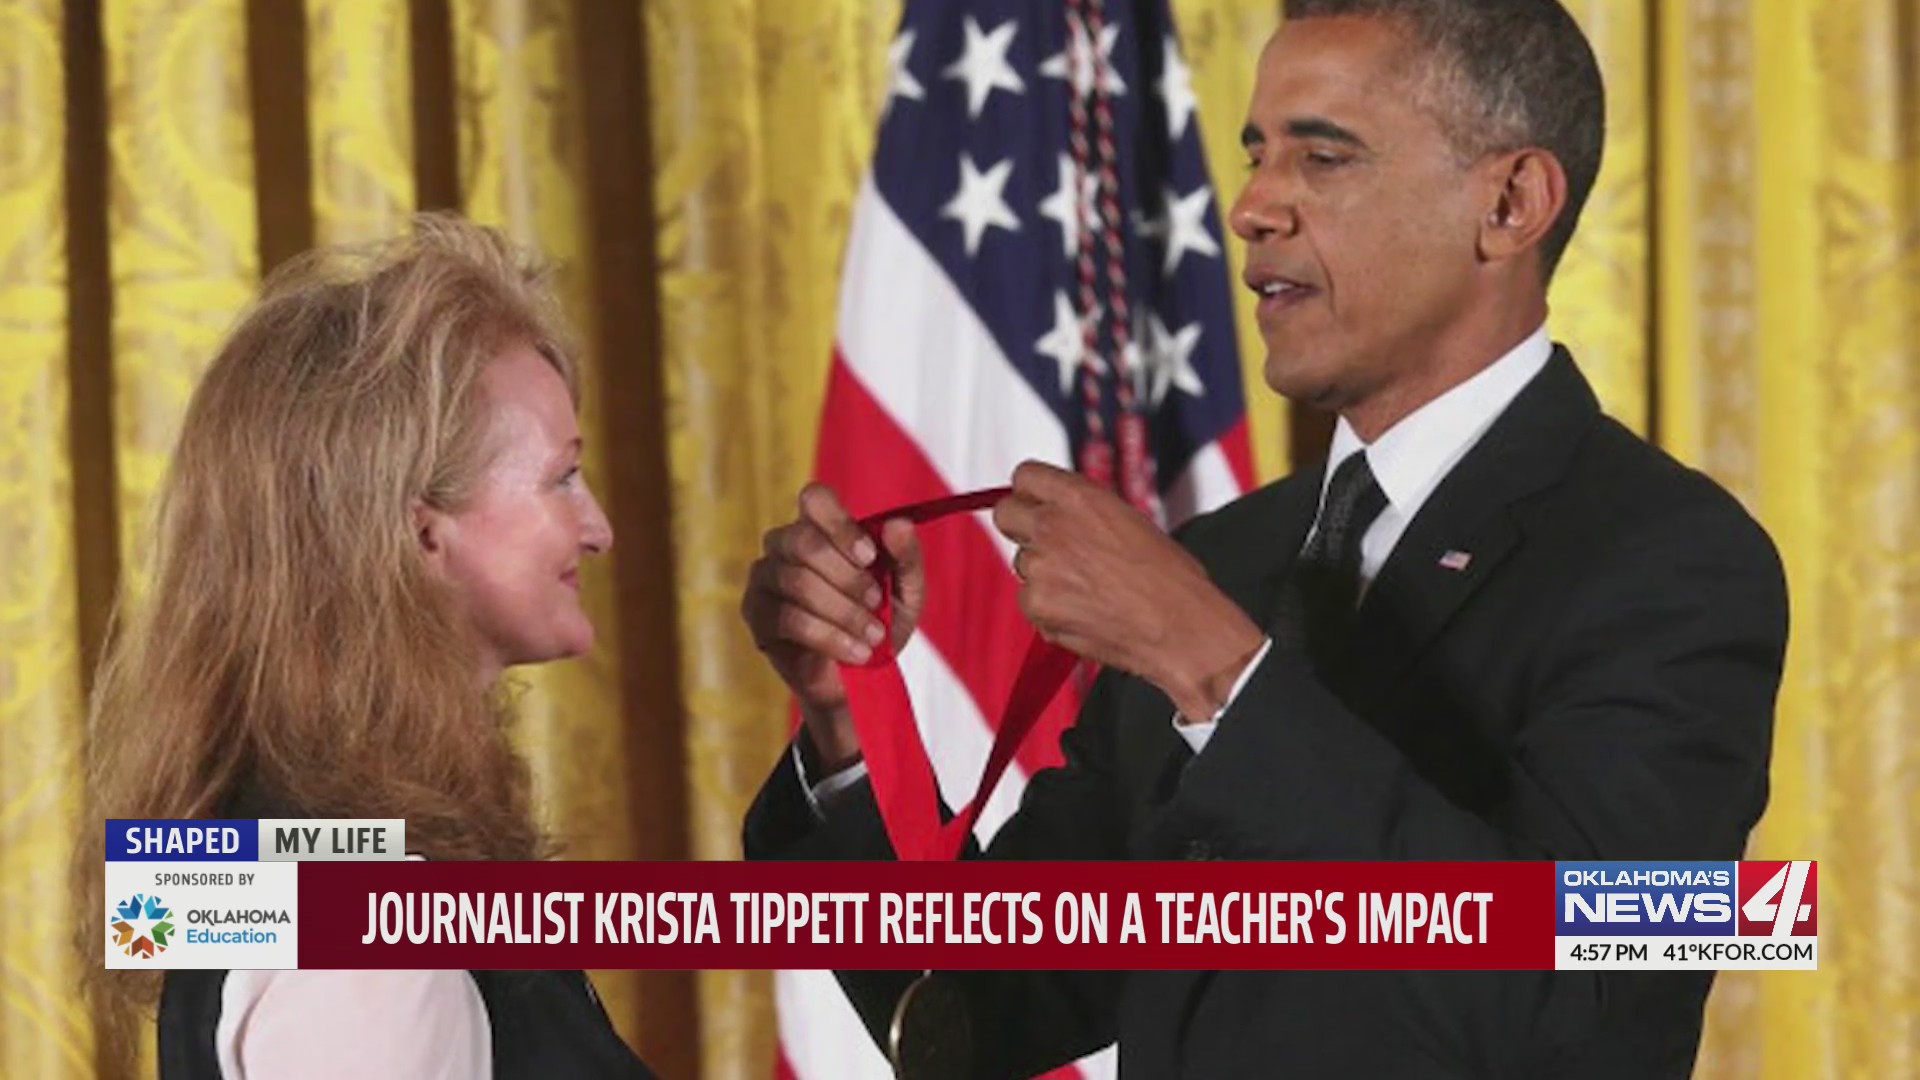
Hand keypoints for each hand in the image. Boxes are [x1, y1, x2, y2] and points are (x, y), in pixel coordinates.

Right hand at [741, 483, 923, 767]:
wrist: (859, 680)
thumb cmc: (879, 624)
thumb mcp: (906, 592)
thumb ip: (906, 557)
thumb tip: (899, 523)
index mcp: (819, 527)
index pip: (814, 499)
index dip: (841, 525)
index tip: (870, 556)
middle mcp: (784, 544)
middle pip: (804, 540)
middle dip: (848, 577)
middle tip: (877, 605)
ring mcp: (764, 577)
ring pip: (797, 581)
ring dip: (844, 611)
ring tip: (873, 637)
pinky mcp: (756, 615)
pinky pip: (788, 618)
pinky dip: (829, 636)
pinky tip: (855, 653)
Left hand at [991, 461, 1264, 719]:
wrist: (1181, 627)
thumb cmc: (1170, 578)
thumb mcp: (1129, 521)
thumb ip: (1085, 513)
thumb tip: (1058, 515)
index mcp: (1080, 497)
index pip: (1024, 477)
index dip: (1030, 494)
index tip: (1037, 506)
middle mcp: (1053, 525)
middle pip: (1006, 514)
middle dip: (1022, 528)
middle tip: (1049, 548)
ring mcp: (1040, 565)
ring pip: (1022, 564)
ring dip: (1045, 576)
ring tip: (1090, 592)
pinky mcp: (1036, 604)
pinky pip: (1030, 602)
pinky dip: (1050, 610)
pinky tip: (1086, 615)